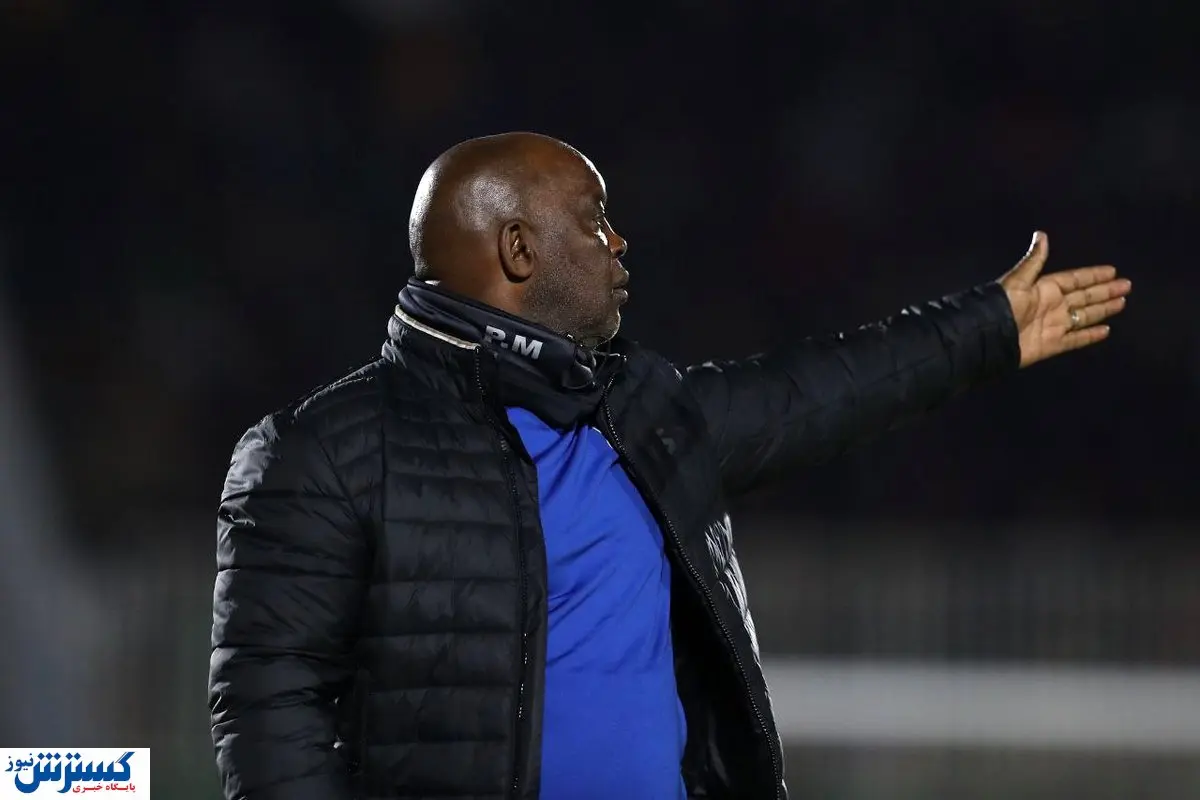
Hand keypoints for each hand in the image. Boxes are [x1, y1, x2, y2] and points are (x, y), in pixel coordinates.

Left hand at [999, 231, 1130, 367]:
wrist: (988, 336)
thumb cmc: (1002, 305)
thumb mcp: (1018, 280)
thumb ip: (1034, 261)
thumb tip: (1042, 235)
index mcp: (1044, 288)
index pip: (1075, 279)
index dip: (1093, 275)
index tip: (1113, 271)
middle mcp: (1052, 306)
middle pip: (1084, 297)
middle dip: (1105, 291)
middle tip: (1127, 286)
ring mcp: (1053, 326)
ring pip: (1084, 316)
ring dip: (1102, 310)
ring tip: (1122, 303)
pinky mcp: (1052, 345)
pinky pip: (1076, 339)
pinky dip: (1090, 335)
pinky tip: (1106, 330)